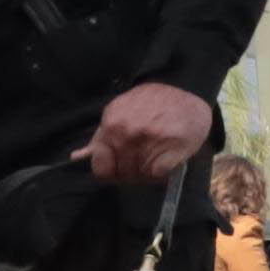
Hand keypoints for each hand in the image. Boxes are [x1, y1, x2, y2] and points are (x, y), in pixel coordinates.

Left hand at [75, 81, 212, 185]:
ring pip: (139, 176)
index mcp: (111, 122)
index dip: (111, 170)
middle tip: (145, 158)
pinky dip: (161, 172)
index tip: (121, 166)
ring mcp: (148, 141)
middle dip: (132, 172)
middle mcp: (127, 131)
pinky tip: (166, 158)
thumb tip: (77, 157)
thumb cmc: (157, 103)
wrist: (192, 95)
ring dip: (147, 172)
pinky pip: (156, 175)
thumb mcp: (123, 110)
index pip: (100, 167)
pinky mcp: (169, 151)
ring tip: (156, 155)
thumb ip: (102, 135)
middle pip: (121, 173)